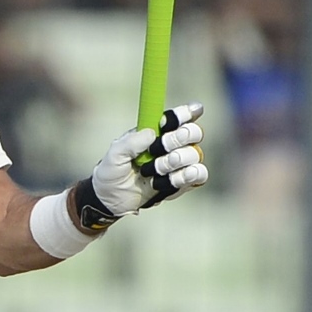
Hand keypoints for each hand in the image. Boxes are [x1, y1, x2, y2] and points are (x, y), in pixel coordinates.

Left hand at [91, 102, 207, 215]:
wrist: (111, 199)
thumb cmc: (112, 170)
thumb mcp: (115, 153)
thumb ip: (131, 142)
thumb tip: (152, 133)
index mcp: (156, 131)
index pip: (178, 117)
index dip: (186, 112)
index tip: (189, 113)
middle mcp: (173, 145)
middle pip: (194, 132)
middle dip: (178, 138)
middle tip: (161, 147)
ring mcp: (180, 163)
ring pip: (195, 154)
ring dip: (176, 161)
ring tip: (156, 170)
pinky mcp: (183, 182)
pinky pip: (199, 175)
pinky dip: (186, 177)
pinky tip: (170, 180)